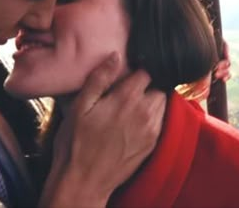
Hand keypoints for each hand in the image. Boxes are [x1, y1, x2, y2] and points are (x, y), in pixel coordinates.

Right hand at [39, 52, 164, 207]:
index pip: (145, 71)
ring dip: (151, 101)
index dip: (136, 69)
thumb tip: (115, 56)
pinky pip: (161, 123)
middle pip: (158, 86)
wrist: (82, 183)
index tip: (125, 75)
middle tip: (128, 91)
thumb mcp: (80, 106)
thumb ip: (99, 78)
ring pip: (162, 104)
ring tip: (132, 106)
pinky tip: (135, 122)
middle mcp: (144, 113)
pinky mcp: (151, 147)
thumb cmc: (76, 144)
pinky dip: (153, 118)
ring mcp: (150, 132)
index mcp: (127, 98)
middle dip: (146, 85)